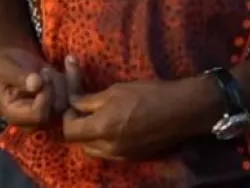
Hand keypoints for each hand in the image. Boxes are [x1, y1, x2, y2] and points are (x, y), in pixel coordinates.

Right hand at [0, 49, 83, 128]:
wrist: (17, 59)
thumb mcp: (4, 68)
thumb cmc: (7, 64)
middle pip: (57, 109)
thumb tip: (36, 84)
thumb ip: (18, 77)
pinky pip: (78, 93)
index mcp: (15, 116)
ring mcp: (51, 114)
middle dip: (54, 85)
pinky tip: (69, 60)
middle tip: (44, 70)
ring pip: (69, 101)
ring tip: (48, 69)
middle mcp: (34, 121)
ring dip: (63, 80)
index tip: (39, 76)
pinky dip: (75, 75)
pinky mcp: (63, 104)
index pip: (38, 115)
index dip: (44, 95)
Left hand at [62, 77, 218, 159]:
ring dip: (91, 137)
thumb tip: (73, 102)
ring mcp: (121, 156)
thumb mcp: (115, 91)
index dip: (67, 117)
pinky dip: (105, 143)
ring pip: (94, 151)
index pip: (69, 131)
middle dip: (78, 128)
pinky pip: (110, 153)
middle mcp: (109, 148)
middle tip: (84, 111)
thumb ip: (89, 100)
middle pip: (80, 144)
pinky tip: (115, 126)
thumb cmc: (148, 95)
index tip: (74, 105)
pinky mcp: (133, 158)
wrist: (182, 110)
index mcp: (101, 129)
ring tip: (99, 119)